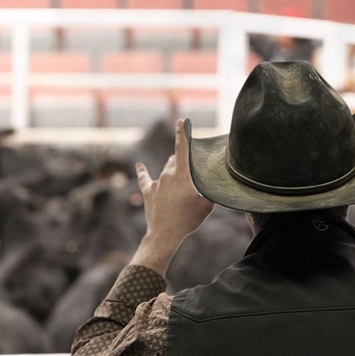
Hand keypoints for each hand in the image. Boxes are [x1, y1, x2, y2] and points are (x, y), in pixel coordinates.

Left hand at [131, 119, 214, 274]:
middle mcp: (167, 175)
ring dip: (172, 170)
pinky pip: (145, 179)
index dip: (182, 133)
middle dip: (182, 159)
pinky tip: (139, 166)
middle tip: (190, 165)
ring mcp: (156, 183)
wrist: (164, 234)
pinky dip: (143, 172)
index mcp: (181, 175)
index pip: (182, 148)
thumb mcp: (206, 205)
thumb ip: (210, 191)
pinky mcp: (147, 192)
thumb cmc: (187, 220)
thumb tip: (215, 185)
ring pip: (165, 170)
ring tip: (179, 178)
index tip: (181, 121)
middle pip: (175, 160)